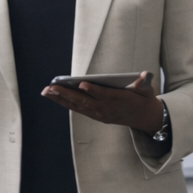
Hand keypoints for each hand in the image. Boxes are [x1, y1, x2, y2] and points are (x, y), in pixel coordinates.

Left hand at [41, 71, 165, 133]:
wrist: (143, 118)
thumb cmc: (142, 99)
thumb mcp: (147, 90)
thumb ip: (144, 83)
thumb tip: (145, 75)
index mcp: (118, 101)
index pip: (104, 95)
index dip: (93, 90)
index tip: (82, 84)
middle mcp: (106, 109)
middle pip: (84, 101)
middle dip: (67, 94)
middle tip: (51, 87)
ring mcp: (99, 114)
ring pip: (77, 106)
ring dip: (60, 99)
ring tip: (46, 91)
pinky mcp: (95, 115)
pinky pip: (78, 109)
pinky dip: (65, 102)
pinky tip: (54, 96)